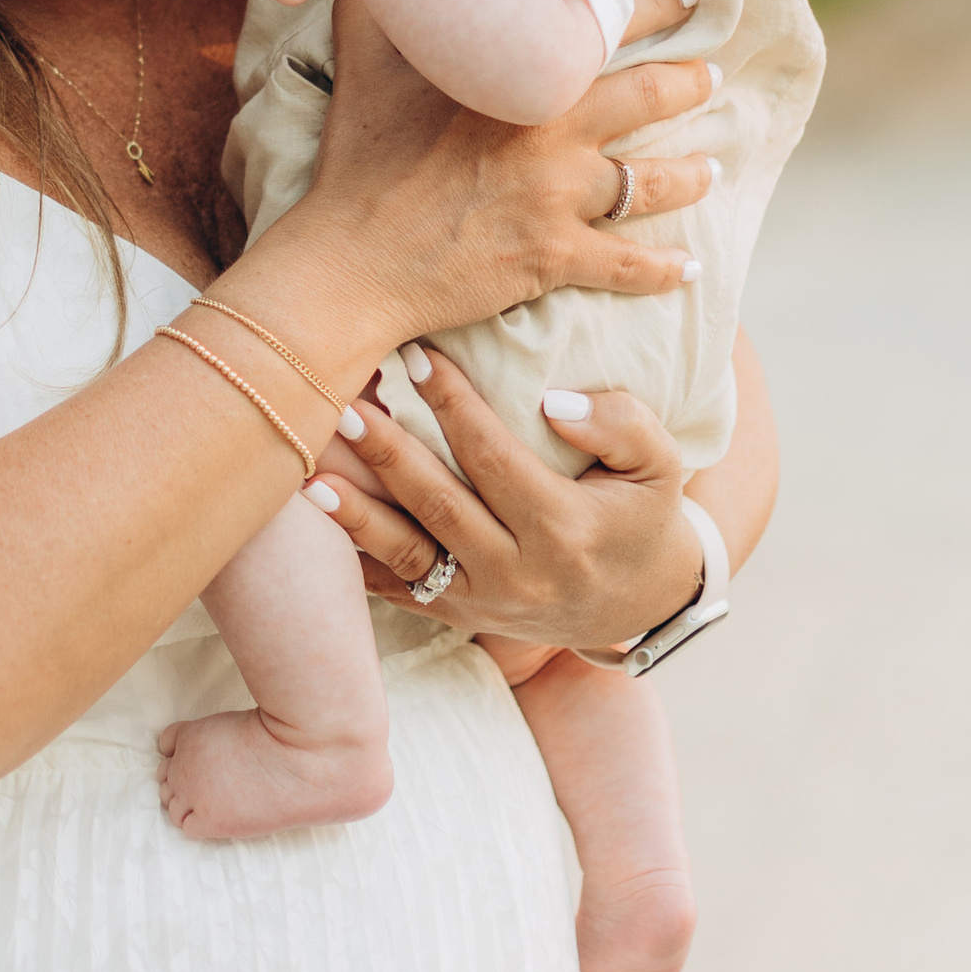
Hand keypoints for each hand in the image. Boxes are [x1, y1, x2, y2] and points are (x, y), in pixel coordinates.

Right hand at [269, 0, 716, 347]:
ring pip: (651, 182)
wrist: (353, 255)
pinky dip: (663, 269)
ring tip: (712, 166)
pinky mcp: (554, 258)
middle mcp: (552, 131)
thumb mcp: (365, 51)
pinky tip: (689, 268)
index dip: (656, 3)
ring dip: (691, 174)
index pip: (606, 24)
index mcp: (519, 76)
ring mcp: (558, 198)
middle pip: (650, 96)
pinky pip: (627, 264)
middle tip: (711, 74)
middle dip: (690, 81)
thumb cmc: (358, 151)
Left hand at [311, 346, 701, 655]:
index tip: (420, 356)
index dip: (454, 406)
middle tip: (344, 403)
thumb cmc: (643, 516)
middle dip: (386, 454)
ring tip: (310, 469)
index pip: (494, 459)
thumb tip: (554, 402)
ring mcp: (480, 602)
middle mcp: (516, 574)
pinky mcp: (455, 616)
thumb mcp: (660, 466)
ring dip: (354, 511)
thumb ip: (622, 425)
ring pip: (405, 555)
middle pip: (437, 506)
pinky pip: (395, 588)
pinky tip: (317, 517)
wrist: (642, 604)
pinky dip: (354, 554)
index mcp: (562, 529)